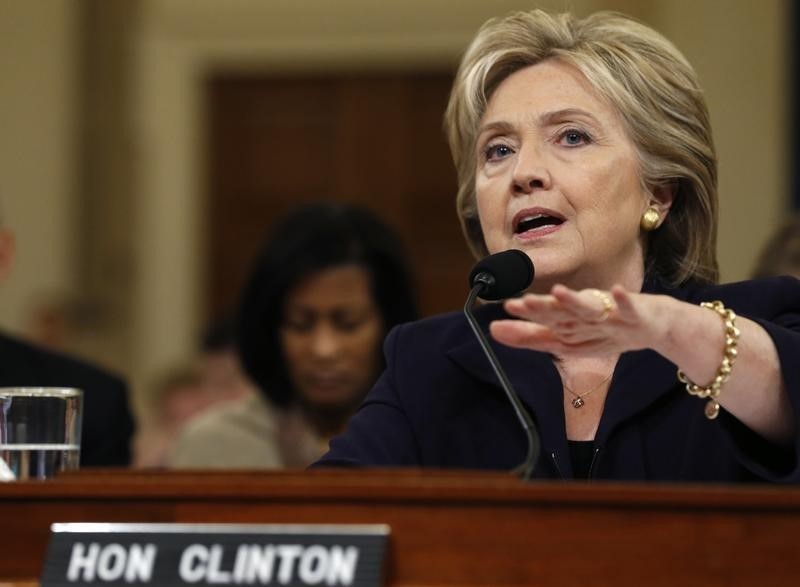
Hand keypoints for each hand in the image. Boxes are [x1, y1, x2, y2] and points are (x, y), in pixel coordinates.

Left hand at [489, 284, 667, 357]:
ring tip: (559, 292)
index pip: (544, 316)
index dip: (528, 312)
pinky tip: (616, 291)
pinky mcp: (635, 313)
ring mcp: (610, 311)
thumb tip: (491, 330)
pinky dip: (623, 300)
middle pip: (562, 310)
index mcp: (569, 318)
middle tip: (524, 302)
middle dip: (544, 307)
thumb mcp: (566, 341)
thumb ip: (530, 337)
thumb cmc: (604, 330)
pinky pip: (629, 307)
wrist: (653, 325)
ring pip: (590, 306)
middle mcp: (585, 311)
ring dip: (575, 299)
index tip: (507, 306)